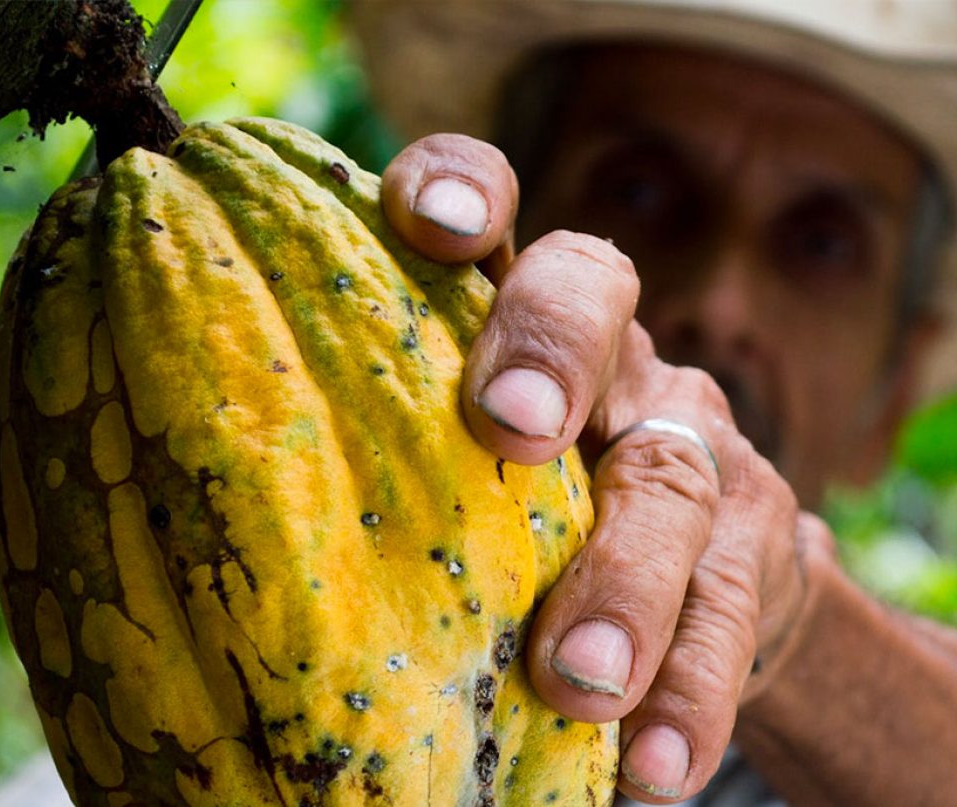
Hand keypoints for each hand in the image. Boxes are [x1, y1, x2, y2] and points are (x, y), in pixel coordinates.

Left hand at [381, 134, 828, 801]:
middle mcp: (614, 357)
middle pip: (596, 298)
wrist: (710, 581)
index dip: (465, 186)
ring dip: (625, 581)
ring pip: (669, 481)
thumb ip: (385, 458)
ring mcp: (692, 444)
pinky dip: (690, 692)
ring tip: (578, 681)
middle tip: (511, 428)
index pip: (498, 213)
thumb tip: (200, 536)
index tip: (426, 222)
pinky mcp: (757, 546)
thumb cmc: (530, 517)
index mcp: (519, 319)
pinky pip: (731, 611)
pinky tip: (651, 766)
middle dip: (551, 349)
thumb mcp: (458, 467)